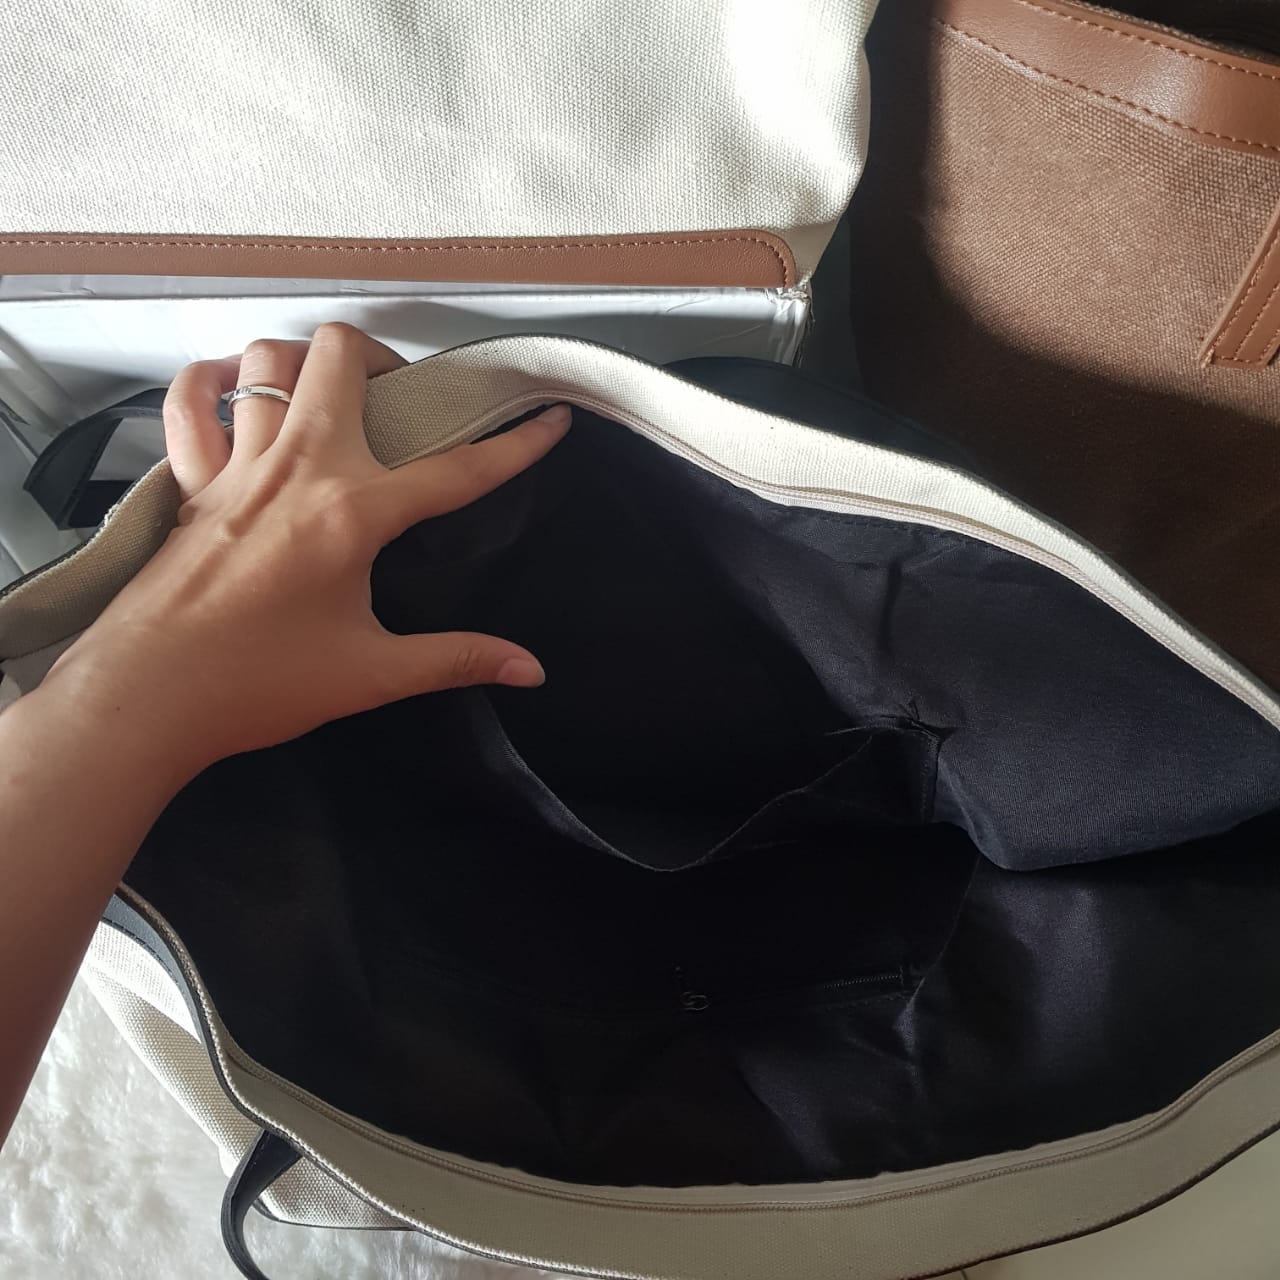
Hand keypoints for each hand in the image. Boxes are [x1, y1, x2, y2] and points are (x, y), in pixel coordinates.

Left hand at [39, 322, 569, 786]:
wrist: (147, 699)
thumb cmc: (261, 685)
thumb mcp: (372, 674)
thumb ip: (458, 660)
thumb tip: (530, 669)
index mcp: (354, 513)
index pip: (456, 469)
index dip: (514, 445)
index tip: (548, 419)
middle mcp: (297, 468)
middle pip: (341, 357)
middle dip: (384, 359)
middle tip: (401, 400)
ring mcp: (235, 466)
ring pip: (265, 361)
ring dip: (302, 361)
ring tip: (327, 392)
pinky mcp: (188, 481)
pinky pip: (189, 401)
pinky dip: (210, 383)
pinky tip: (231, 391)